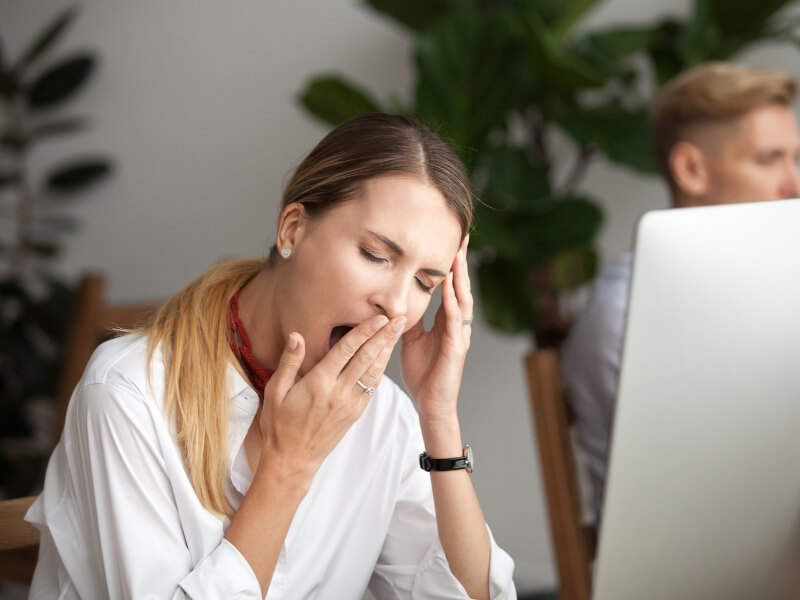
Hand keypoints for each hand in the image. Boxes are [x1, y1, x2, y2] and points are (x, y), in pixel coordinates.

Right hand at [258, 314, 403, 477]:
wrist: (293, 459)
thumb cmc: (280, 424)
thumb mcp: (275, 391)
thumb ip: (289, 362)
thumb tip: (297, 336)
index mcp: (319, 383)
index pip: (347, 351)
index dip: (364, 332)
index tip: (379, 317)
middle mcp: (338, 392)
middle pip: (366, 358)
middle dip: (384, 337)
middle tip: (399, 318)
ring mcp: (350, 404)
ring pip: (373, 372)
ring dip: (387, 350)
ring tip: (397, 332)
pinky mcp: (355, 413)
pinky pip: (371, 387)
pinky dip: (380, 369)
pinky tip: (386, 357)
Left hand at [401, 236, 472, 424]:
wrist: (430, 404)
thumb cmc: (423, 374)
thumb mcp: (410, 339)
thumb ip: (407, 318)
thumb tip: (395, 299)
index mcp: (446, 321)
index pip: (450, 287)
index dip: (451, 264)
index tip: (450, 240)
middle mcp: (457, 325)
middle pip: (461, 287)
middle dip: (461, 262)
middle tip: (462, 236)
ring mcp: (459, 336)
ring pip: (463, 300)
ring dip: (460, 277)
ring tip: (458, 254)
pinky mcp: (456, 348)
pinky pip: (455, 322)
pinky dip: (453, 303)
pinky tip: (450, 288)